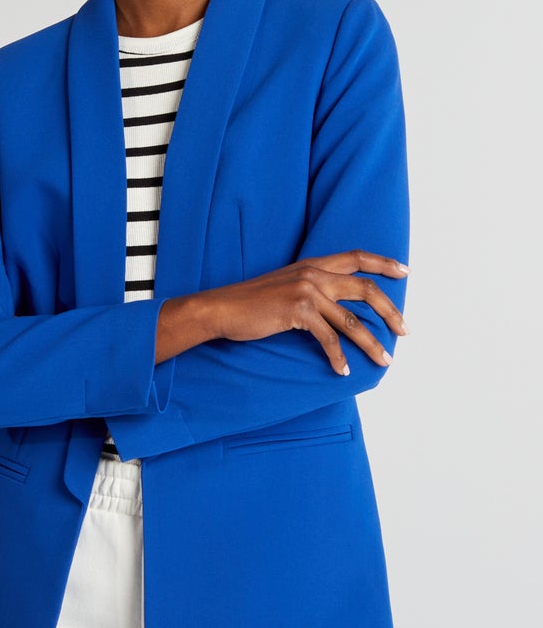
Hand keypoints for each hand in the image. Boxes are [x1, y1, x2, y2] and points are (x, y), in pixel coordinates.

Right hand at [155, 250, 408, 371]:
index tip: (405, 271)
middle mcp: (313, 273)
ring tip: (384, 359)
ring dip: (371, 344)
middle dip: (390, 311)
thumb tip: (336, 305)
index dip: (383, 263)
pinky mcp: (297, 312)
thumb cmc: (251, 301)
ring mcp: (306, 291)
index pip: (356, 257)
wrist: (222, 308)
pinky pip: (328, 339)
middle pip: (365, 289)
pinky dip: (338, 358)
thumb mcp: (285, 284)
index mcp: (312, 264)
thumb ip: (311, 286)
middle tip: (405, 330)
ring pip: (351, 321)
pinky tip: (342, 371)